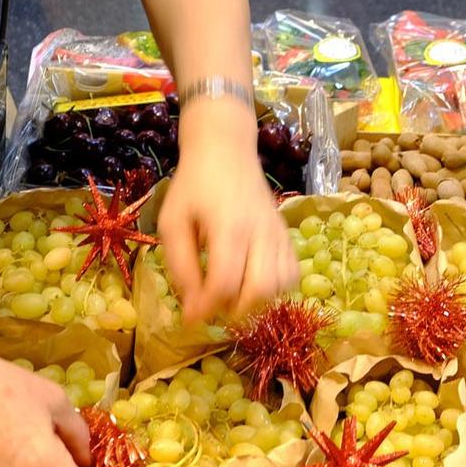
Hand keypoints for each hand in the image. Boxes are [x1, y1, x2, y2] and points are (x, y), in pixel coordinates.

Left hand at [158, 111, 297, 325]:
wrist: (225, 148)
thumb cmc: (193, 185)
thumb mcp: (172, 222)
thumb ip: (180, 266)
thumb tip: (192, 309)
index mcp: (227, 227)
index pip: (225, 283)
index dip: (207, 308)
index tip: (191, 317)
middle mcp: (259, 231)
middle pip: (259, 290)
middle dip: (236, 311)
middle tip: (215, 308)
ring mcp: (277, 232)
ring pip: (281, 285)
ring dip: (258, 302)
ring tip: (234, 296)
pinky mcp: (286, 233)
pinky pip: (293, 273)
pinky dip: (277, 288)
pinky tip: (254, 282)